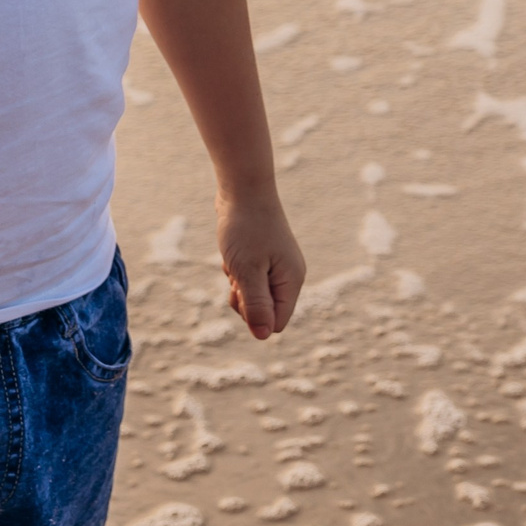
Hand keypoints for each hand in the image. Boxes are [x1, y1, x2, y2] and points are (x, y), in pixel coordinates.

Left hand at [218, 193, 305, 340]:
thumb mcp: (247, 270)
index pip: (276, 323)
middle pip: (263, 312)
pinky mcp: (263, 257)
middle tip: (236, 274)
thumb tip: (263, 336)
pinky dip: (235, 269)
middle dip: (244, 299)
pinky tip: (233, 250)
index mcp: (292, 281)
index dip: (255, 316)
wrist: (242, 188)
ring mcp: (276, 266)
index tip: (242, 290)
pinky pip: (247, 277)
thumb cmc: (245, 228)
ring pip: (252, 294)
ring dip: (237, 283)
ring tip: (235, 258)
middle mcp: (288, 276)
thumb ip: (256, 304)